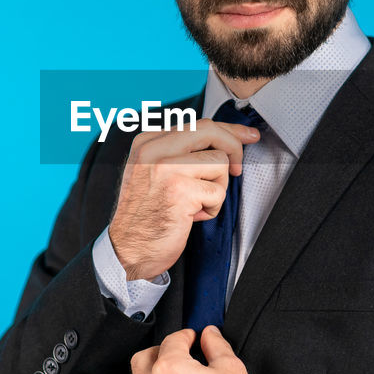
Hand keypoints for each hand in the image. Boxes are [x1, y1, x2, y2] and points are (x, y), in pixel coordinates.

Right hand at [108, 118, 259, 280]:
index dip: (228, 130)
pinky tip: (192, 216)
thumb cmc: (145, 216)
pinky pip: (218, 192)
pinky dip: (211, 208)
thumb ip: (179, 153)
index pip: (197, 124)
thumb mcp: (152, 173)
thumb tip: (223, 140)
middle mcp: (154, 151)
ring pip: (220, 162)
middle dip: (234, 147)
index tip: (246, 136)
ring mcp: (166, 169)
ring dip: (217, 187)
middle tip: (238, 168)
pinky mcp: (180, 191)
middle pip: (210, 131)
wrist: (127, 250)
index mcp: (148, 143)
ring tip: (197, 202)